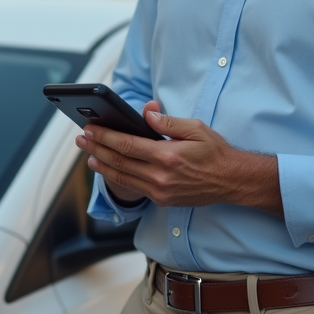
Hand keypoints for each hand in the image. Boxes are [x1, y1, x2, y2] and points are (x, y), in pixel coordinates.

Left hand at [75, 101, 283, 216]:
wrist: (232, 181)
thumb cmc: (215, 152)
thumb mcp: (195, 128)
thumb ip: (168, 122)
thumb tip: (146, 113)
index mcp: (168, 156)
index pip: (127, 145)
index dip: (104, 136)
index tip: (90, 128)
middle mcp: (161, 177)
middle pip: (119, 162)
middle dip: (96, 148)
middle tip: (81, 138)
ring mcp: (160, 191)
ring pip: (122, 178)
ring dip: (101, 165)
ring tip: (87, 154)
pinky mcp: (162, 200)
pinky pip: (133, 188)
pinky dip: (116, 177)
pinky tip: (107, 169)